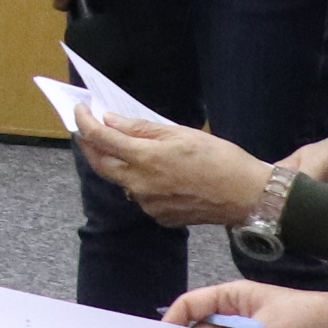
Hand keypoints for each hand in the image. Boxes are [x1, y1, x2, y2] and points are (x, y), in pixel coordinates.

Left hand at [75, 108, 274, 227]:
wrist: (248, 196)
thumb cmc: (219, 158)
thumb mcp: (180, 133)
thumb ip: (140, 129)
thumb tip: (110, 120)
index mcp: (143, 159)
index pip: (100, 138)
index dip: (84, 122)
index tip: (79, 110)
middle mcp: (139, 184)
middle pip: (100, 164)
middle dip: (90, 145)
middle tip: (88, 129)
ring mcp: (147, 204)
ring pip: (121, 181)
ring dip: (117, 164)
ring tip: (127, 148)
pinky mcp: (159, 217)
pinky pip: (140, 196)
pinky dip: (140, 181)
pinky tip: (157, 173)